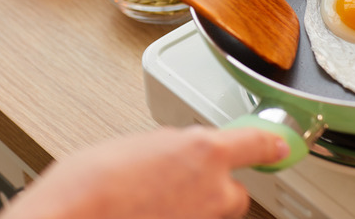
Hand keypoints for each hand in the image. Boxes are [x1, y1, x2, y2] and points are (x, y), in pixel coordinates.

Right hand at [0, 126, 288, 218]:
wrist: (74, 217)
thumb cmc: (91, 182)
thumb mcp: (139, 144)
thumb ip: (173, 147)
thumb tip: (181, 151)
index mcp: (204, 151)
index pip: (257, 143)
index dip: (271, 142)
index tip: (280, 143)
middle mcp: (213, 190)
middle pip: (234, 191)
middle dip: (216, 186)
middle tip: (181, 181)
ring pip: (211, 213)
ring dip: (194, 206)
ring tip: (153, 200)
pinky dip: (178, 218)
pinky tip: (150, 211)